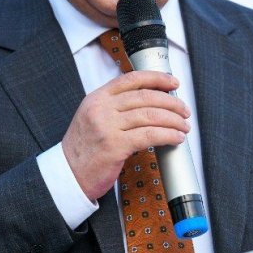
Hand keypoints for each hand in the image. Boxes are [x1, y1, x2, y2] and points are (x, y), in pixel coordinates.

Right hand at [62, 71, 190, 200]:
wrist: (68, 174)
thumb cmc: (84, 149)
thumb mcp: (93, 117)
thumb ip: (115, 106)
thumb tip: (150, 102)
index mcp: (97, 98)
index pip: (132, 79)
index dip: (157, 78)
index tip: (173, 83)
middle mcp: (101, 109)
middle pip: (146, 97)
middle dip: (171, 103)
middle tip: (184, 110)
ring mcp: (107, 127)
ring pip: (150, 116)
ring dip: (173, 120)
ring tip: (183, 126)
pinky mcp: (115, 146)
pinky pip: (149, 136)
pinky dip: (167, 135)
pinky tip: (175, 138)